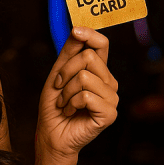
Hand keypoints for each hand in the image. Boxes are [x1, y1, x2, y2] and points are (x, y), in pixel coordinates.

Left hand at [37, 27, 118, 159]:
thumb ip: (69, 52)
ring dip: (66, 92)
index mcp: (99, 71)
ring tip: (65, 103)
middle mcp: (109, 82)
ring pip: (85, 77)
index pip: (102, 44)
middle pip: (89, 57)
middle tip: (59, 88)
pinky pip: (86, 96)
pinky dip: (71, 103)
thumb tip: (77, 29)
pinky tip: (70, 112)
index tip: (76, 31)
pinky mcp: (110, 113)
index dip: (90, 34)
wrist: (51, 135)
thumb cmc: (54, 107)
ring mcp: (112, 98)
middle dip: (65, 72)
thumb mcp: (58, 74)